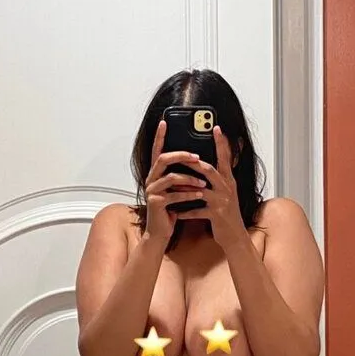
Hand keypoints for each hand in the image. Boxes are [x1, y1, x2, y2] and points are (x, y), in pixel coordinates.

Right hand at [144, 120, 206, 243]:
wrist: (160, 232)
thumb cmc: (169, 210)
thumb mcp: (176, 190)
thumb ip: (180, 176)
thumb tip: (196, 161)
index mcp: (156, 174)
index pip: (157, 151)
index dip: (159, 137)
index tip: (164, 122)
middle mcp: (151, 180)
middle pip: (163, 159)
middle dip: (181, 156)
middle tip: (197, 156)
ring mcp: (152, 191)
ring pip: (171, 177)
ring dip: (190, 178)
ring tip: (203, 182)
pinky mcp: (157, 203)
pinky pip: (175, 195)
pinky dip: (189, 194)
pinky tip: (199, 194)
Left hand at [176, 126, 246, 248]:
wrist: (235, 236)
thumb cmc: (227, 214)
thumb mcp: (227, 193)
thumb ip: (219, 179)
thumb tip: (205, 165)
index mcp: (228, 181)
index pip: (226, 158)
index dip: (222, 143)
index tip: (216, 128)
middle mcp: (227, 188)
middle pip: (209, 170)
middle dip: (193, 162)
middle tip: (181, 154)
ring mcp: (222, 201)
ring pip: (200, 189)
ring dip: (184, 186)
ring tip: (170, 183)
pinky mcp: (216, 215)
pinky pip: (197, 210)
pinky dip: (185, 211)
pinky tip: (176, 212)